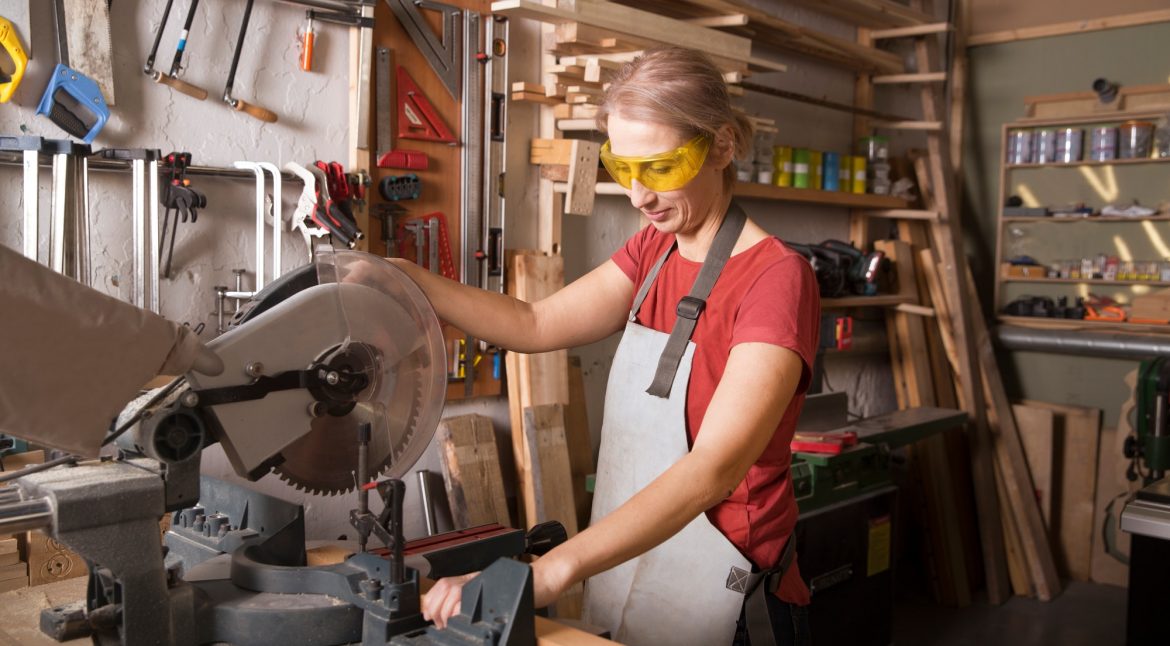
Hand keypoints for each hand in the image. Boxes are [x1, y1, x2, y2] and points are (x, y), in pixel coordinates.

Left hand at [420, 557, 572, 629]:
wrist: (542, 580)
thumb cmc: (522, 587)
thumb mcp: (494, 592)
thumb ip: (477, 599)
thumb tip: (456, 614)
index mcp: (474, 578)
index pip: (445, 583)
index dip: (433, 598)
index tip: (429, 614)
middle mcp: (477, 577)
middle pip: (446, 586)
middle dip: (436, 606)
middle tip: (437, 622)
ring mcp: (485, 581)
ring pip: (454, 590)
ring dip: (446, 609)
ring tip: (447, 623)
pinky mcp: (494, 589)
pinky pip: (472, 597)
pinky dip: (462, 609)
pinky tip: (461, 617)